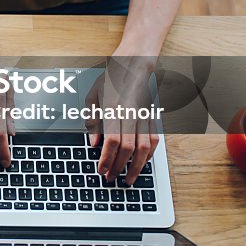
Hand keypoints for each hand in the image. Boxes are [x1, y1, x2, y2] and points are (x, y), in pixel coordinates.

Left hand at [84, 55, 160, 185]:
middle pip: (128, 148)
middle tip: (111, 178)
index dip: (107, 159)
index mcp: (113, 109)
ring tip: (128, 179)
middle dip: (119, 167)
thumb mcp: (92, 96)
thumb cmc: (110, 80)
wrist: (133, 65)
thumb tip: (93, 143)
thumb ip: (92, 121)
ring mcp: (143, 117)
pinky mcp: (151, 117)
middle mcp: (130, 114)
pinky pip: (154, 141)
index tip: (101, 170)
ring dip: (137, 167)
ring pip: (144, 148)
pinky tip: (141, 164)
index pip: (112, 141)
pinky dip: (149, 155)